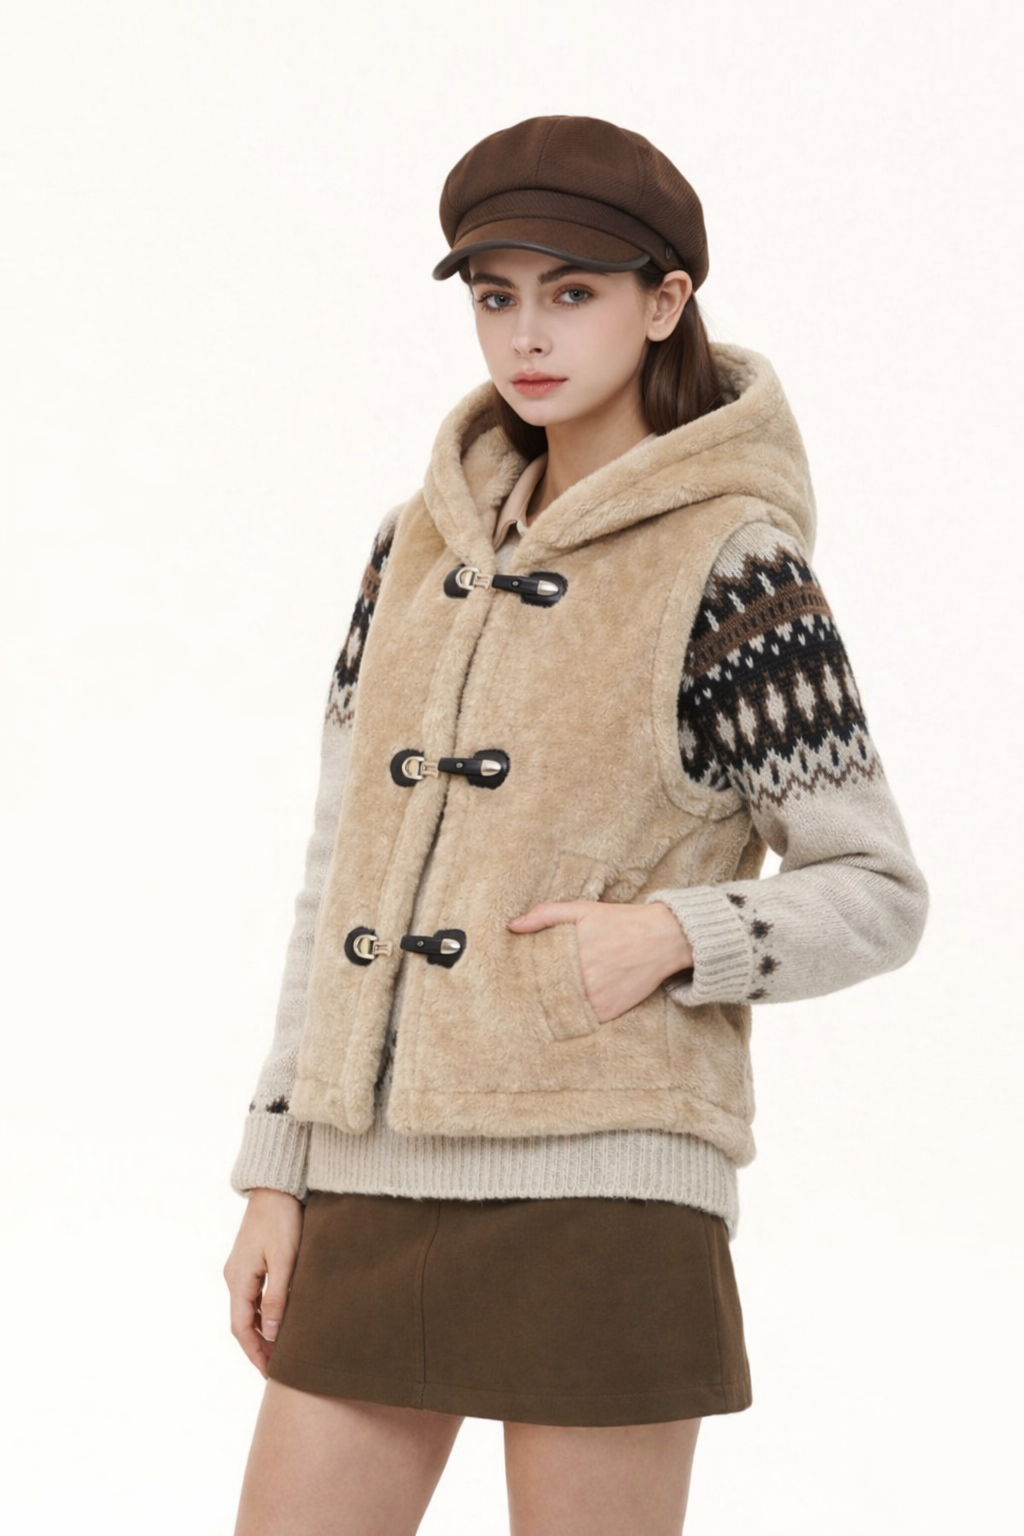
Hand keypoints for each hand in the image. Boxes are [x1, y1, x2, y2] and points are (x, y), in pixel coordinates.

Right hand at [223, 1188, 303, 1375]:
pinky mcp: (250, 1260)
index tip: (270, 1374)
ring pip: (247, 1310)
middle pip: (242, 1323)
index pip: (241, 1329)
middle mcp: (234, 1277)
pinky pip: (253, 1296)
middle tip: (278, 1370)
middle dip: (258, 1347)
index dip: (255, 1353)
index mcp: (238, 1279)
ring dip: (261, 1332)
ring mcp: (240, 1268)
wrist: (276, 1186)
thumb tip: (269, 1333)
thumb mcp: (285, 1260)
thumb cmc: (283, 1220)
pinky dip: (263, 1314)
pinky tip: (279, 1320)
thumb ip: (277, 1298)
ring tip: (281, 1351)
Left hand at [507, 898, 693, 1024]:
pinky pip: (583, 1019)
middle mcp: (581, 979)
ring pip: (562, 1009)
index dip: (522, 977)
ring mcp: (595, 998)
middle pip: (545, 993)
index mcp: (568, 953)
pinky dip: (574, 1016)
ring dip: (553, 1006)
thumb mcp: (581, 909)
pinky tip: (567, 1010)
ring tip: (538, 1006)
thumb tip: (512, 926)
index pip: (533, 973)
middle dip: (534, 993)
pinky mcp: (608, 1011)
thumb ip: (545, 914)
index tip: (511, 980)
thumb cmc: (619, 921)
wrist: (663, 938)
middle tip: (519, 997)